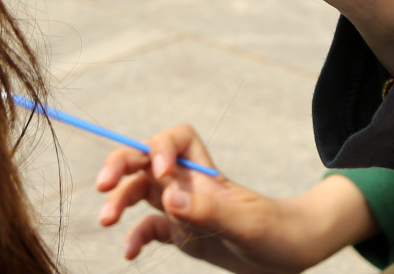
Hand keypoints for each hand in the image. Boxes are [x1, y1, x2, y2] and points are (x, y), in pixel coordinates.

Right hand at [96, 127, 377, 270]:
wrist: (292, 254)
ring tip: (105, 220)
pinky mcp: (182, 234)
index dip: (161, 148)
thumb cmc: (279, 234)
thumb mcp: (248, 226)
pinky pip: (149, 229)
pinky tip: (129, 254)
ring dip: (119, 201)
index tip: (161, 175)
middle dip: (121, 167)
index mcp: (208, 176)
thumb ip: (210, 212)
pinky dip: (134, 237)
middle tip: (102, 186)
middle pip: (147, 162)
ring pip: (141, 193)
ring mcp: (184, 210)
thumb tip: (169, 197)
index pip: (177, 139)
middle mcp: (191, 186)